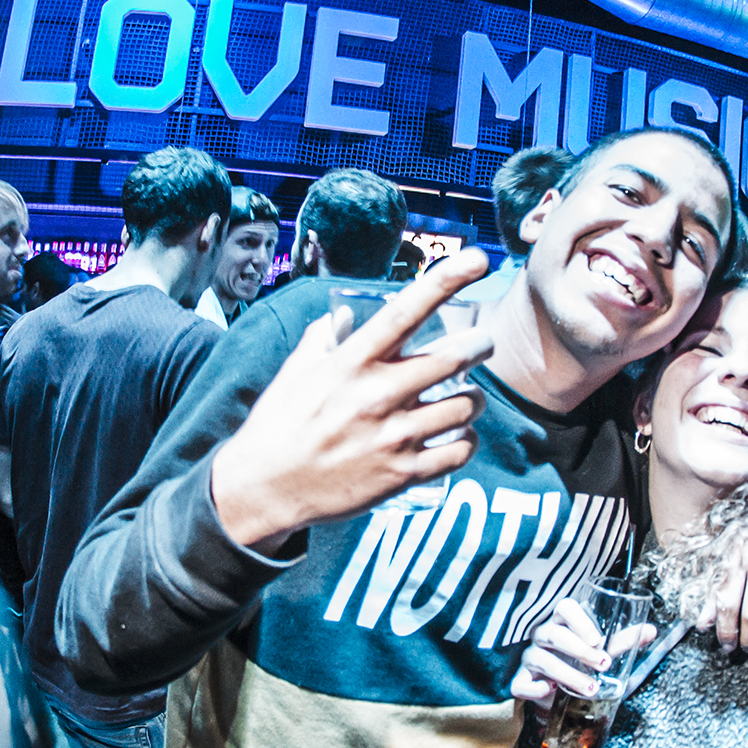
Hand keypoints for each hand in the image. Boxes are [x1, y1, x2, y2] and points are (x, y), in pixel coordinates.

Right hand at [211, 249, 495, 551]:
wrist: (266, 488)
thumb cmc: (278, 425)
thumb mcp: (295, 371)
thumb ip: (322, 339)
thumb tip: (340, 317)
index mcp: (351, 363)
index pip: (405, 312)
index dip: (446, 281)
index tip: (478, 259)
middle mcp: (377, 395)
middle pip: (454, 358)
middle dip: (479, 345)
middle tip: (481, 345)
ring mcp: (393, 437)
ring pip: (465, 407)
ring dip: (475, 398)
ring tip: (467, 397)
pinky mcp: (402, 474)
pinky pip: (459, 452)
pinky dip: (466, 441)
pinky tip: (458, 436)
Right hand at [510, 598, 654, 712]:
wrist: (558, 691)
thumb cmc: (580, 662)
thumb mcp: (602, 650)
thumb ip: (622, 640)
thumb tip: (650, 631)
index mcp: (562, 622)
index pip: (564, 608)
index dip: (580, 621)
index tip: (598, 639)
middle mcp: (542, 635)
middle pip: (554, 634)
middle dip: (580, 650)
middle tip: (604, 664)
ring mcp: (529, 658)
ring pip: (542, 659)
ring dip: (568, 674)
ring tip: (592, 688)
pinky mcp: (521, 681)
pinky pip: (520, 684)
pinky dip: (533, 688)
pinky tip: (550, 691)